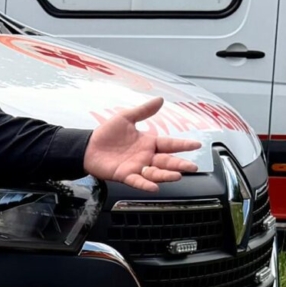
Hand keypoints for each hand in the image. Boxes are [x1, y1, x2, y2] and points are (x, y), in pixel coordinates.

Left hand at [83, 97, 201, 192]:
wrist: (88, 146)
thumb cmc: (107, 133)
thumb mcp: (126, 118)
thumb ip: (143, 111)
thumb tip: (160, 99)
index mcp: (149, 142)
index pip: (170, 144)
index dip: (183, 145)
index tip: (196, 145)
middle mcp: (146, 156)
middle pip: (167, 161)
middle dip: (180, 164)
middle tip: (192, 167)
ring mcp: (137, 167)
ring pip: (155, 173)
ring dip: (166, 175)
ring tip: (177, 175)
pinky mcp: (125, 175)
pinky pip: (137, 181)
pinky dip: (145, 184)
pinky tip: (154, 187)